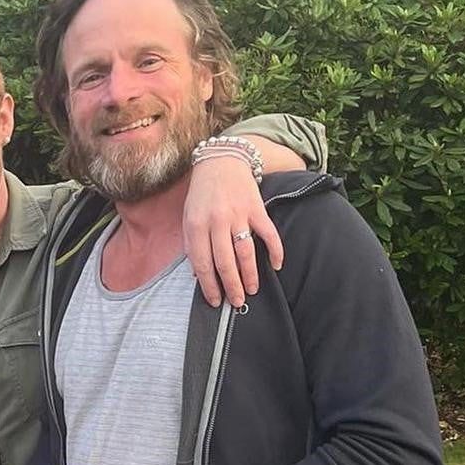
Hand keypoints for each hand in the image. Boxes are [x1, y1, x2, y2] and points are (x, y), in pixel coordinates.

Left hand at [183, 153, 283, 310]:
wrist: (221, 162)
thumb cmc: (202, 194)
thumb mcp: (188, 218)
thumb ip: (192, 245)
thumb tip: (198, 273)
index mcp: (197, 226)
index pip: (203, 264)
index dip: (209, 286)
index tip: (215, 300)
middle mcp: (217, 222)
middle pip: (225, 262)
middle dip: (231, 286)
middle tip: (236, 302)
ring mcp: (238, 216)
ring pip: (245, 252)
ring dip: (250, 275)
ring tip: (252, 290)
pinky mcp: (257, 209)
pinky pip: (269, 234)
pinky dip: (275, 251)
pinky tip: (277, 265)